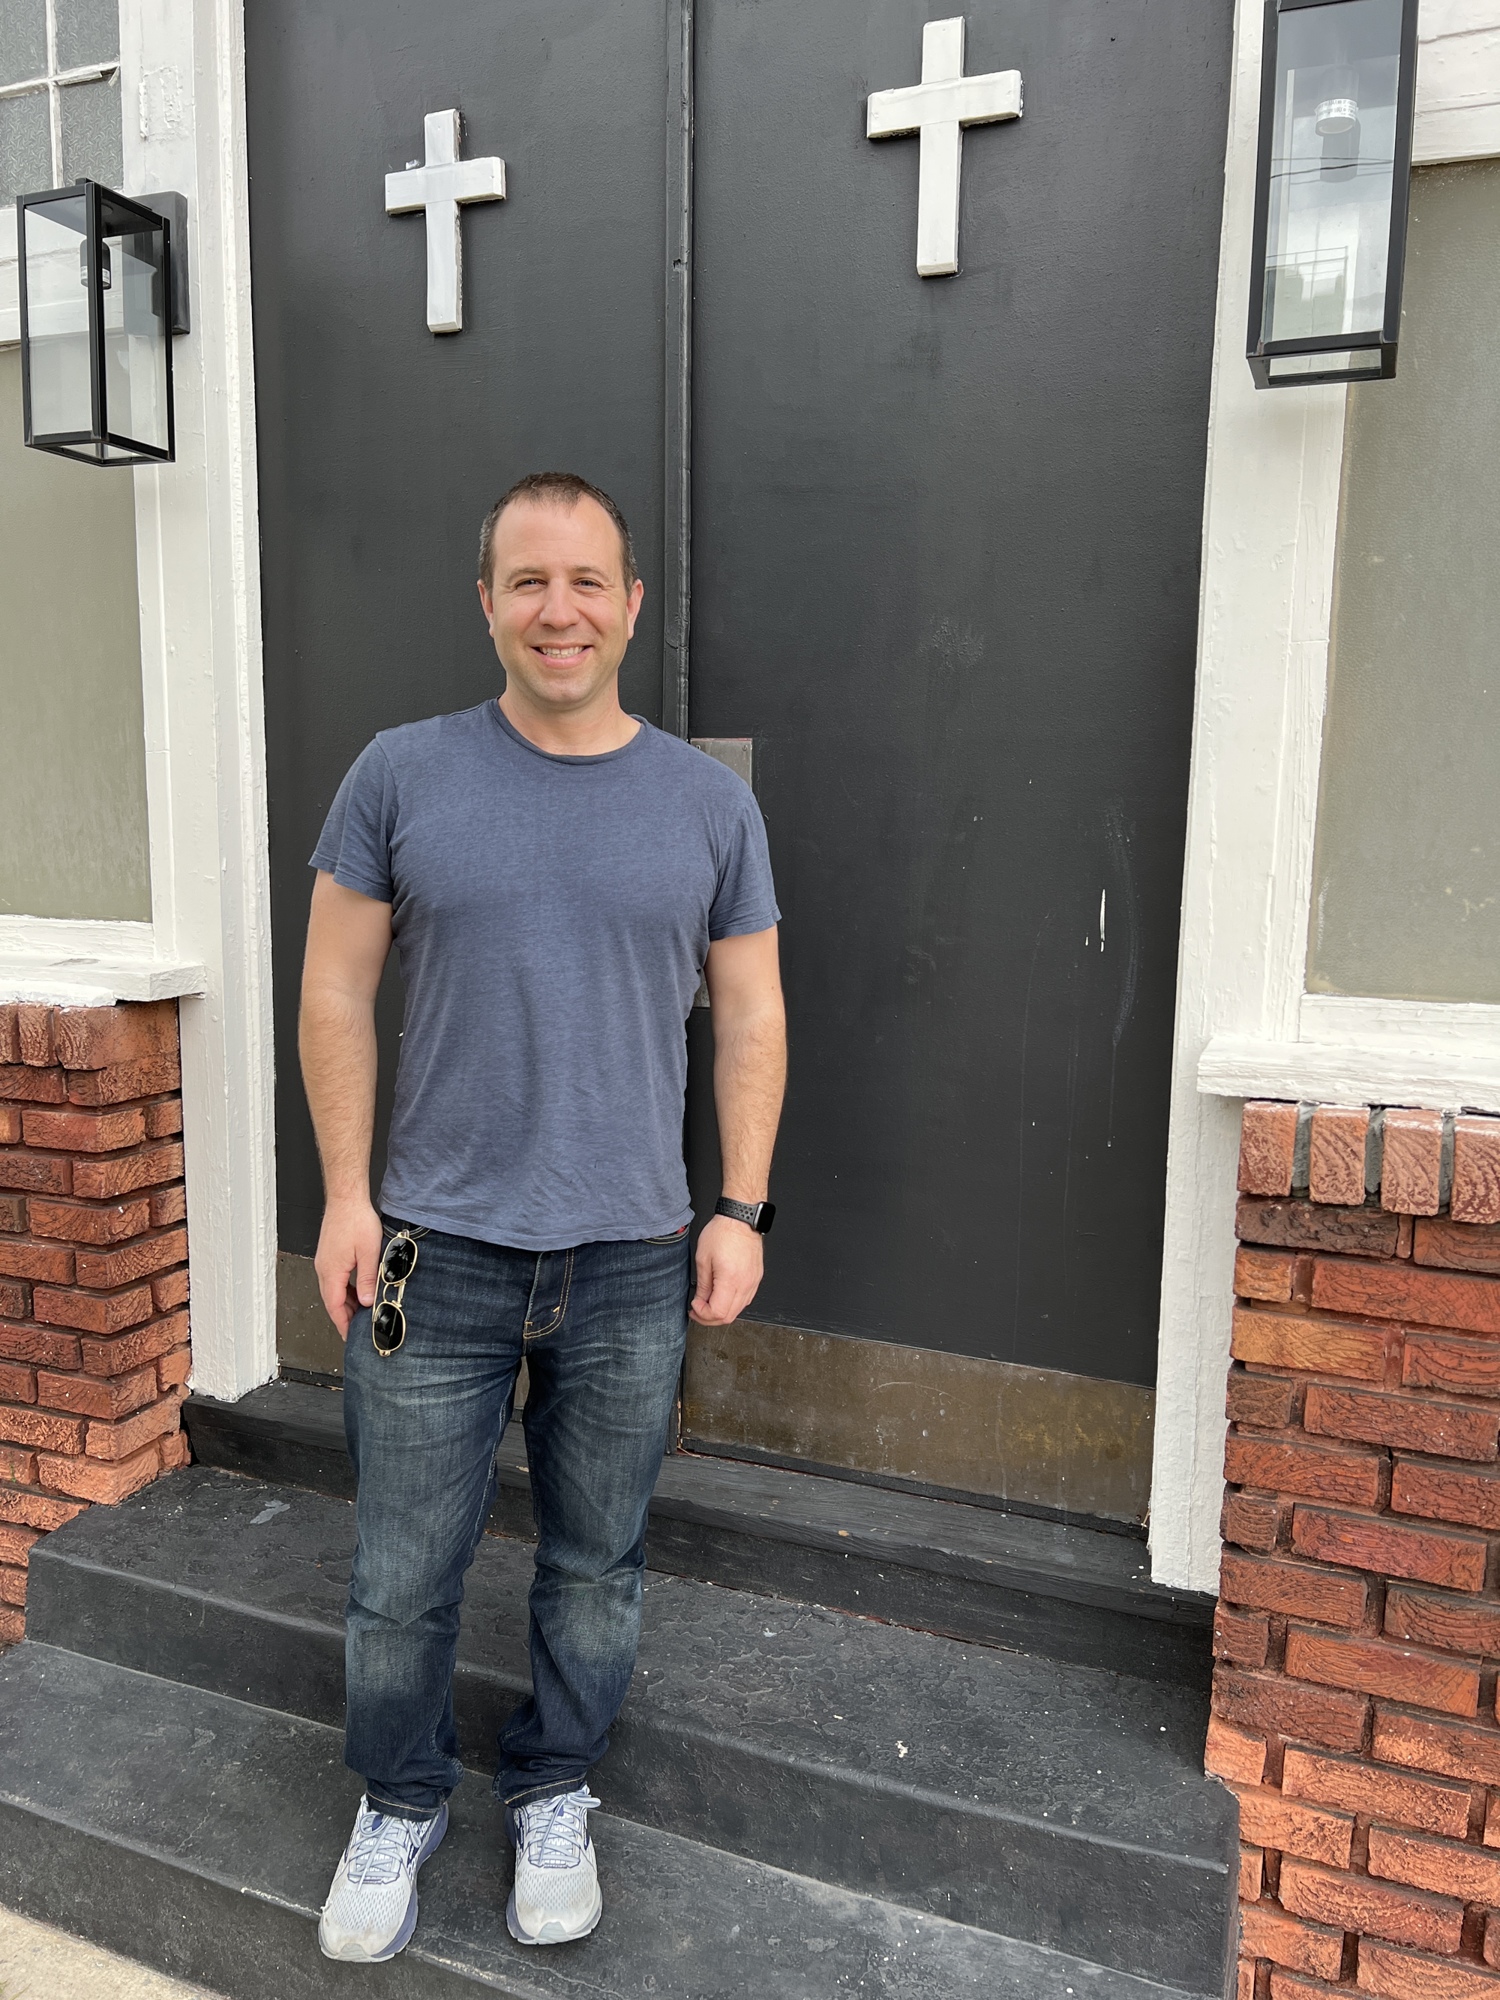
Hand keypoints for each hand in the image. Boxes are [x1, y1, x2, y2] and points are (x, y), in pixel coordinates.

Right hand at [314, 1196, 382, 1339]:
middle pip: (332, 1301)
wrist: (346, 1199)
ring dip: (346, 1302)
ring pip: (334, 1290)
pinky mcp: (330, 1255)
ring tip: (363, 1311)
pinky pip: (335, 1279)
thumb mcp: (369, 1253)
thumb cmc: (355, 1220)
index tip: (349, 1336)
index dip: (342, 1324)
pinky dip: (346, 1289)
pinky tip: (358, 1290)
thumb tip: (367, 1301)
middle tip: (358, 1327)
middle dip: (345, 1316)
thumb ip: (367, 1279)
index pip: (334, 1307)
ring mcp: (325, 1262)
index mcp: (332, 1272)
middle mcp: (324, 1268)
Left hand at [690, 1214, 764, 1325]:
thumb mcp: (703, 1259)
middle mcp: (745, 1284)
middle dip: (710, 1318)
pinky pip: (745, 1300)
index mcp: (730, 1279)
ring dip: (721, 1312)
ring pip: (738, 1311)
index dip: (702, 1314)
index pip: (717, 1312)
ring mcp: (753, 1282)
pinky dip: (732, 1304)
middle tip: (697, 1310)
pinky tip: (722, 1296)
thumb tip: (700, 1301)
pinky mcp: (756, 1279)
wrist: (741, 1220)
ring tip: (708, 1303)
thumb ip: (702, 1285)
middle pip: (729, 1316)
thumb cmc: (723, 1232)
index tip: (694, 1306)